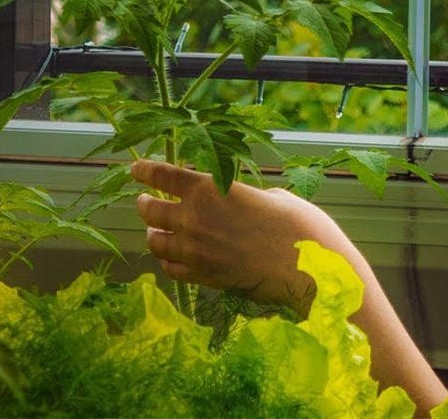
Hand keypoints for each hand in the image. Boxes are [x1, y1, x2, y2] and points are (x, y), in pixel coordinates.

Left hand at [131, 159, 344, 307]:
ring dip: (153, 234)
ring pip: (156, 243)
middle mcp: (194, 219)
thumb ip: (245, 197)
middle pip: (151, 211)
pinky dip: (167, 261)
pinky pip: (172, 269)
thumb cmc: (301, 225)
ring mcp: (196, 252)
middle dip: (144, 204)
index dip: (145, 171)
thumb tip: (239, 204)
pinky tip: (172, 257)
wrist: (311, 270)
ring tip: (154, 231)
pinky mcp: (205, 278)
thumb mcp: (273, 196)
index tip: (137, 169)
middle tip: (144, 201)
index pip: (163, 176)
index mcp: (210, 189)